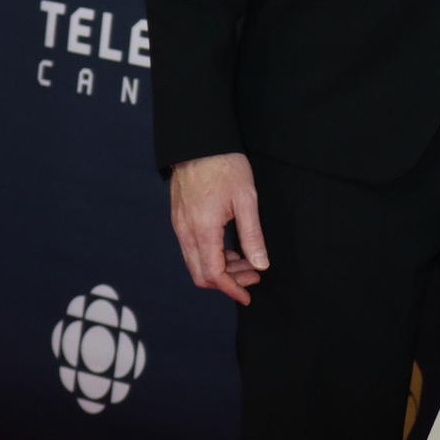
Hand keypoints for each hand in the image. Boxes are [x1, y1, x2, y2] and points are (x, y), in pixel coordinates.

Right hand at [170, 152, 268, 304]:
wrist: (199, 143)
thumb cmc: (225, 166)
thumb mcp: (246, 200)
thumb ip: (252, 235)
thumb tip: (260, 265)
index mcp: (203, 229)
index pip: (214, 274)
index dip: (231, 289)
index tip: (247, 296)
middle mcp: (186, 232)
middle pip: (201, 274)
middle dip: (228, 282)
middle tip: (253, 277)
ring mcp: (179, 226)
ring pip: (195, 263)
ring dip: (220, 270)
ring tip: (246, 263)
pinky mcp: (179, 220)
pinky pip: (192, 250)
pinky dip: (211, 257)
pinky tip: (230, 250)